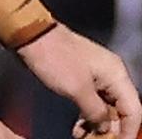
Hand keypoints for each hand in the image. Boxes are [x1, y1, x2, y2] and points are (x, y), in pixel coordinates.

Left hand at [17, 24, 139, 138]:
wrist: (30, 34)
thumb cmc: (54, 56)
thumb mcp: (77, 89)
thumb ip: (96, 112)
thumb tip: (105, 127)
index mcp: (116, 74)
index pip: (134, 110)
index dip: (127, 130)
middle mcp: (110, 74)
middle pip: (120, 109)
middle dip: (110, 129)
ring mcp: (95, 74)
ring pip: (105, 107)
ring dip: (97, 124)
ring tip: (84, 137)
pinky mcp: (80, 76)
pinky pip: (91, 100)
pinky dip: (87, 115)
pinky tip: (79, 127)